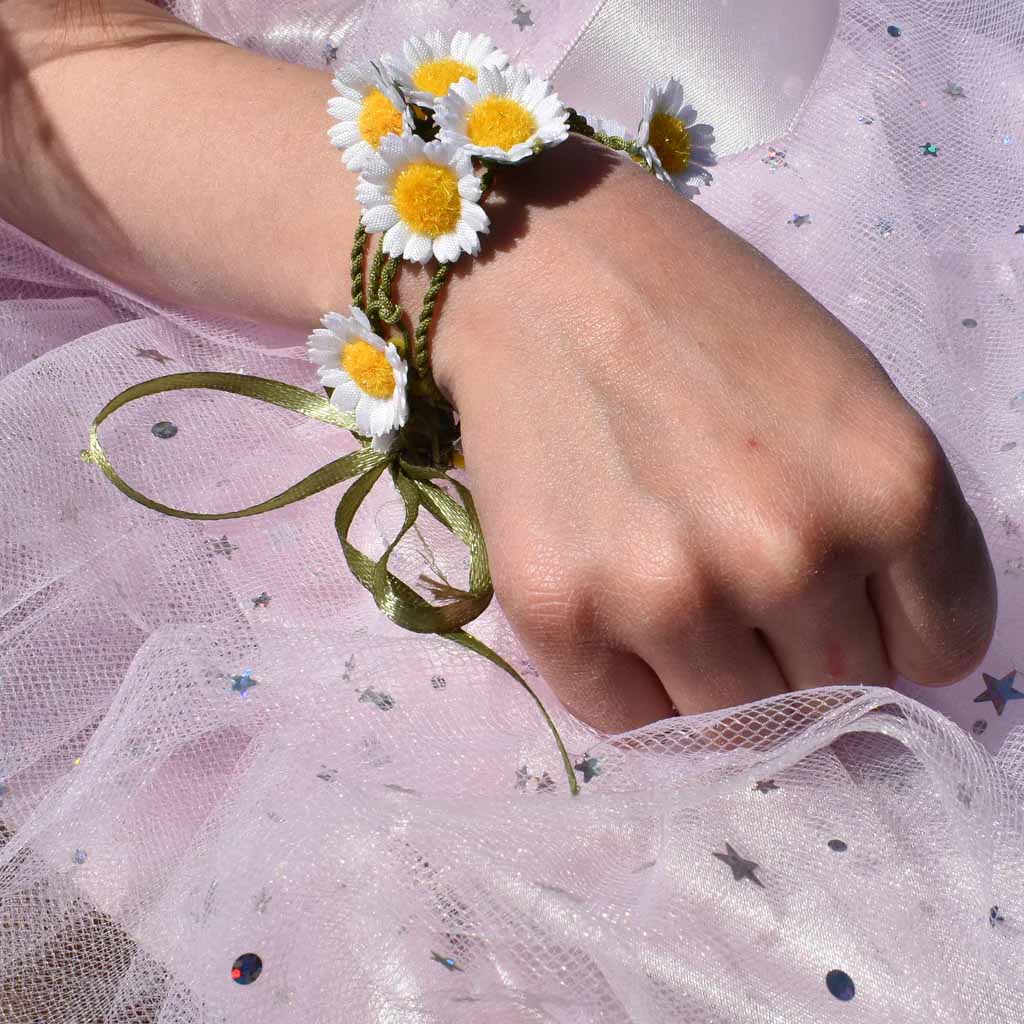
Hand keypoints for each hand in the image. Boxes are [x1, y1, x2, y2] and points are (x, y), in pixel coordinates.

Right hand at [411, 136, 997, 733]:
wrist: (545, 273)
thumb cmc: (702, 319)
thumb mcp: (849, 399)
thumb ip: (886, 532)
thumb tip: (875, 662)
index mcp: (891, 489)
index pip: (942, 651)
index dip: (895, 632)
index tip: (844, 603)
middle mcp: (788, 556)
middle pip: (835, 702)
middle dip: (799, 657)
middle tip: (735, 580)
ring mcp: (667, 594)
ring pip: (734, 729)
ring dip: (715, 681)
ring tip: (669, 587)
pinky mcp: (558, 614)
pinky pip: (627, 722)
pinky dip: (630, 685)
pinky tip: (612, 603)